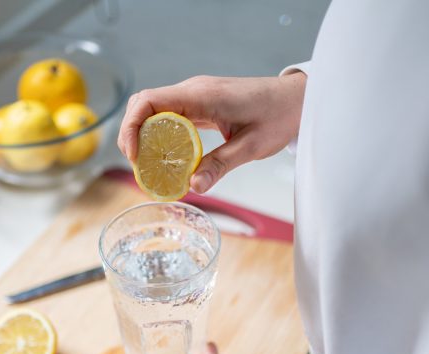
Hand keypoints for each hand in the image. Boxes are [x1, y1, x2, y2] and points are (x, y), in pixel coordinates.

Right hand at [117, 73, 305, 192]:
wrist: (297, 99)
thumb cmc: (278, 116)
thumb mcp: (251, 146)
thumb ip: (220, 165)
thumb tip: (194, 187)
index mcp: (202, 95)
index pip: (149, 101)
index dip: (132, 127)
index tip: (133, 156)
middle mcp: (193, 91)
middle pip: (144, 104)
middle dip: (133, 134)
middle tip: (138, 166)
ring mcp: (196, 96)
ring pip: (154, 109)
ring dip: (144, 134)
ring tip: (148, 165)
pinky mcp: (201, 103)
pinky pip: (170, 115)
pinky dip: (160, 134)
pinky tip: (166, 156)